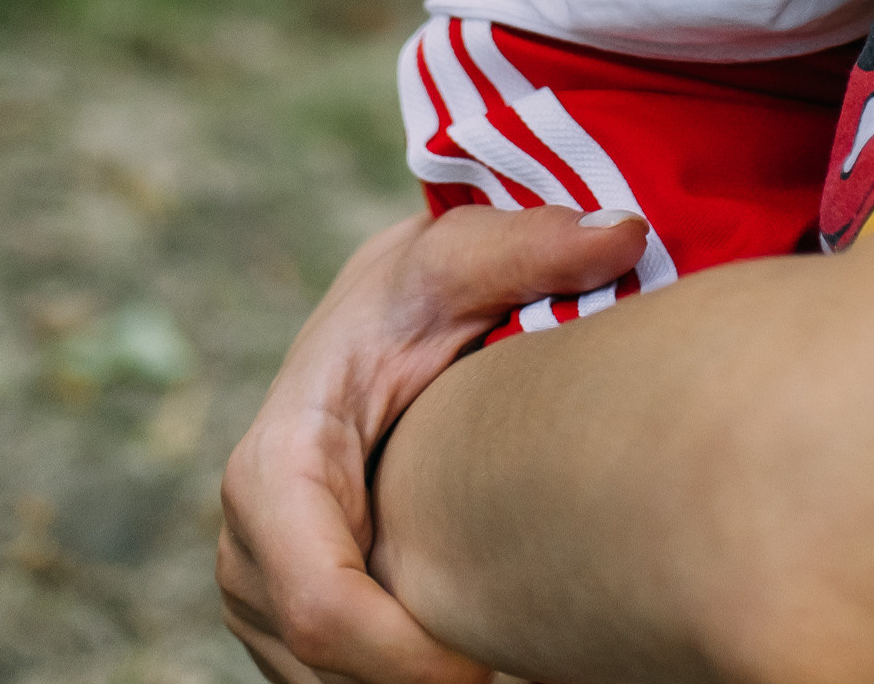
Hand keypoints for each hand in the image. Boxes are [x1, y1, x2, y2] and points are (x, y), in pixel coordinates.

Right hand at [218, 201, 647, 683]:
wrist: (382, 320)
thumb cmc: (421, 293)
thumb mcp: (465, 255)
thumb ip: (532, 244)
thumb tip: (625, 234)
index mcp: (276, 465)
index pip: (320, 604)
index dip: (402, 655)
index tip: (491, 658)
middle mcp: (248, 542)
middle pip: (324, 665)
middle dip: (418, 677)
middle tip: (523, 658)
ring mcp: (260, 590)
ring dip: (410, 681)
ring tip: (507, 646)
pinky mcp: (286, 621)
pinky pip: (333, 683)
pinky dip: (401, 677)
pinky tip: (476, 647)